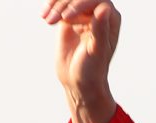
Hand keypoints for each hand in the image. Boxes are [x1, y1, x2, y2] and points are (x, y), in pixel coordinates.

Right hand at [43, 1, 119, 122]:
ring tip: (48, 20)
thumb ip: (100, 29)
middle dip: (65, 3)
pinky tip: (45, 17)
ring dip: (56, 5)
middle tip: (53, 19)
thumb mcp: (96, 51)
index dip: (81, 3)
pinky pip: (59, 5)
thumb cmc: (92, 70)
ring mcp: (83, 14)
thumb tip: (103, 8)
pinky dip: (51, 7)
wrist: (78, 81)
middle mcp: (98, 13)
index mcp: (110, 18)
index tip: (67, 16)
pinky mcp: (69, 18)